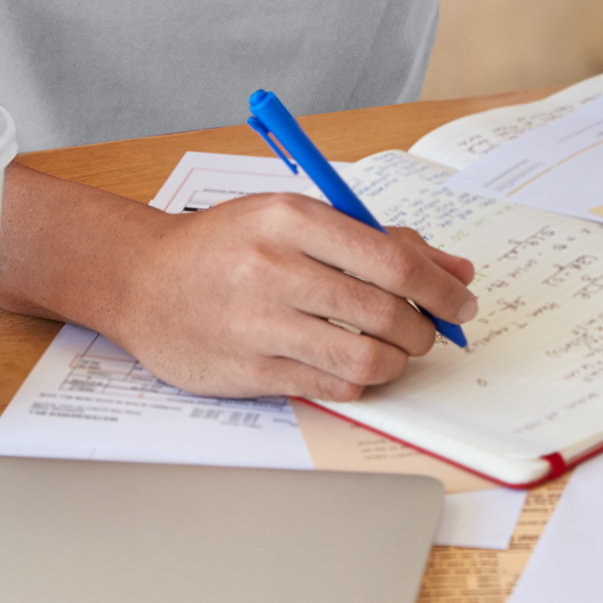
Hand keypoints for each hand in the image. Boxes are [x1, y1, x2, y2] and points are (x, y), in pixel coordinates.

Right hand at [109, 191, 477, 400]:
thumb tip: (455, 269)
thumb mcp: (296, 217)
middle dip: (424, 329)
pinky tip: (354, 365)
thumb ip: (378, 238)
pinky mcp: (247, 371)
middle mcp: (274, 268)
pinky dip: (358, 379)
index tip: (461, 301)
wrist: (141, 279)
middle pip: (383, 311)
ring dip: (397, 360)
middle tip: (431, 332)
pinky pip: (329, 385)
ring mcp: (258, 324)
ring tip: (396, 351)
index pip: (390, 258)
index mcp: (291, 218)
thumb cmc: (227, 244)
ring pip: (363, 356)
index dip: (438, 287)